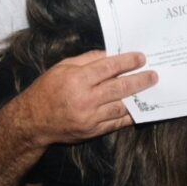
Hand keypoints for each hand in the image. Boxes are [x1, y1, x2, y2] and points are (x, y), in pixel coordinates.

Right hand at [21, 51, 157, 144]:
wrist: (33, 122)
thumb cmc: (47, 90)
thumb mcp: (62, 67)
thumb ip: (86, 59)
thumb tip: (110, 54)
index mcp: (76, 80)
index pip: (108, 68)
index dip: (127, 62)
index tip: (141, 58)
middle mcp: (85, 99)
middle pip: (119, 87)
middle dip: (139, 80)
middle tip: (153, 75)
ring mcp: (90, 118)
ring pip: (121, 106)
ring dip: (138, 98)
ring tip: (150, 90)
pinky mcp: (92, 131)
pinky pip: (116, 123)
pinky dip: (129, 115)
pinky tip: (138, 108)